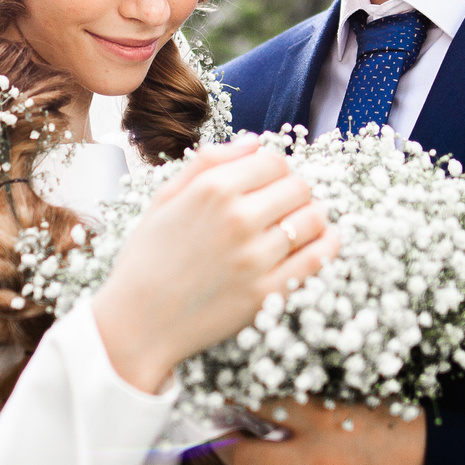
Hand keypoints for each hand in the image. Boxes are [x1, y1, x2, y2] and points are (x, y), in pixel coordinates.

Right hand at [93, 139, 336, 393]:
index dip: (276, 169)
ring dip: (313, 217)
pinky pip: (317, 259)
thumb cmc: (148, 259)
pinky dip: (326, 246)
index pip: (274, 161)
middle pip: (299, 187)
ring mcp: (255, 258)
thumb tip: (254, 142)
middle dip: (295, 191)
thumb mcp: (165, 198)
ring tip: (300, 223)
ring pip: (314, 219)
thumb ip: (208, 162)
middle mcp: (238, 218)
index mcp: (212, 190)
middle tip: (285, 204)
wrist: (138, 322)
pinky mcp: (267, 293)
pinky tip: (320, 243)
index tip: (271, 181)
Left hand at [226, 398, 426, 464]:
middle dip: (225, 446)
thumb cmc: (407, 437)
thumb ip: (315, 400)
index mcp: (322, 419)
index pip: (256, 404)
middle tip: (226, 438)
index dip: (232, 401)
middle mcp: (313, 461)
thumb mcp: (360, 401)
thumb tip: (271, 396)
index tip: (224, 400)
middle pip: (240, 456)